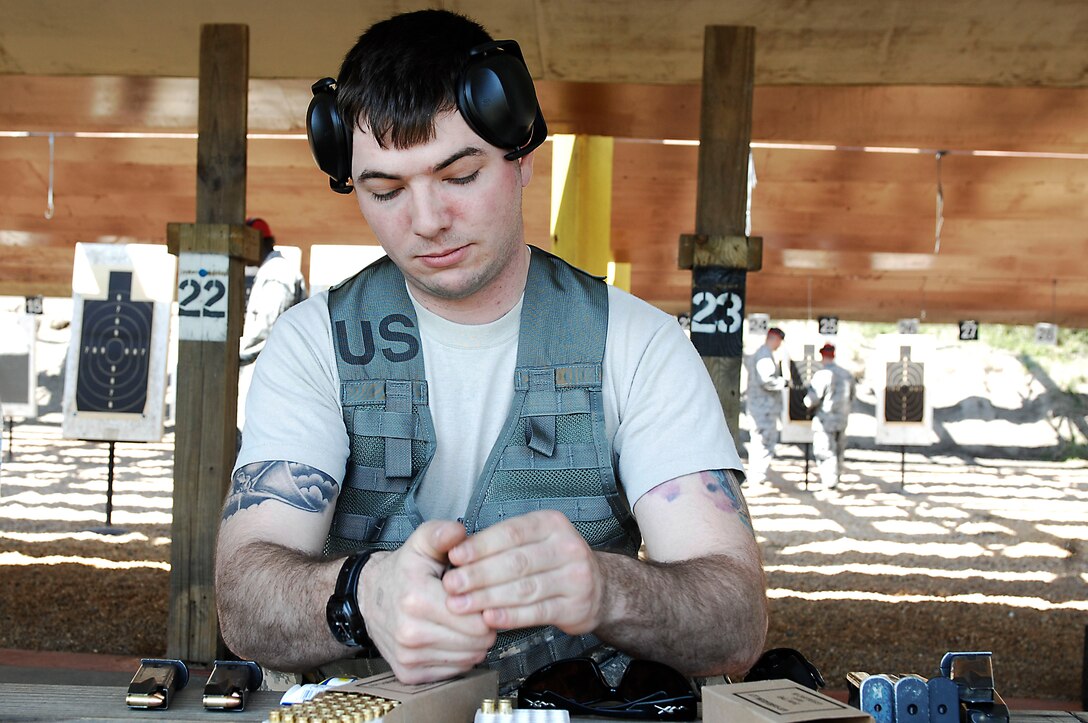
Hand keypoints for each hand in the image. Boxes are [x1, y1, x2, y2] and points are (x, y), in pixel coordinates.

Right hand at [359, 521, 495, 683]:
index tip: (478, 596)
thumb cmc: (402, 572)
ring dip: (473, 642)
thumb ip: (442, 534)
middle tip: (473, 609)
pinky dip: (459, 656)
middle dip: (483, 625)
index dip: (486, 607)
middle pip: (477, 642)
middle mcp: (410, 632)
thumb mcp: (421, 543)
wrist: (368, 597)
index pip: (478, 620)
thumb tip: (459, 533)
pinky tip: (449, 637)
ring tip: (461, 622)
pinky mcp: (408, 674)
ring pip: (470, 658)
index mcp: (417, 599)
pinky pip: (454, 671)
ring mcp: (408, 656)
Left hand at [442, 509, 604, 634]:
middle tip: (451, 585)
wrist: (599, 587)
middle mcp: (567, 547)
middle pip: (516, 562)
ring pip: (524, 588)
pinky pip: (537, 612)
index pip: (511, 533)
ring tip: (461, 605)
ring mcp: (574, 577)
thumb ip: (499, 543)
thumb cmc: (551, 561)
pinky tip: (489, 619)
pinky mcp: (576, 606)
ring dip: (488, 598)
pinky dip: (510, 616)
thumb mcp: (532, 540)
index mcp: (551, 524)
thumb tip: (456, 548)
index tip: (454, 557)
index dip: (481, 546)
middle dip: (479, 575)